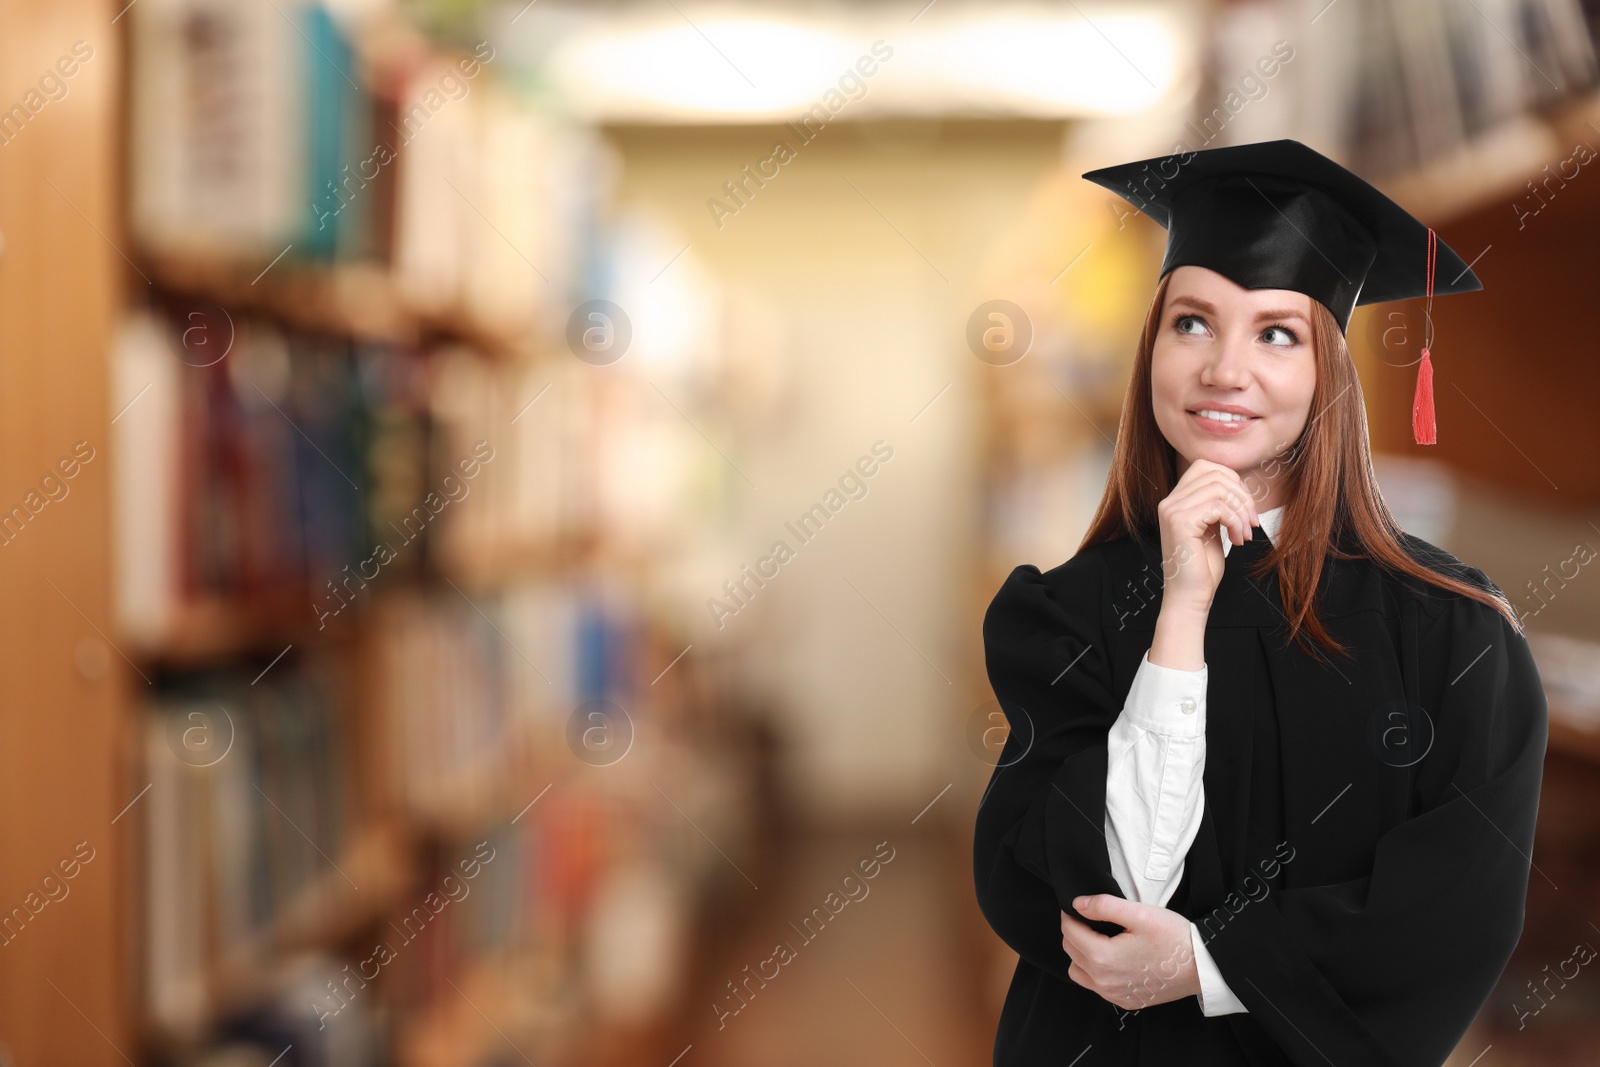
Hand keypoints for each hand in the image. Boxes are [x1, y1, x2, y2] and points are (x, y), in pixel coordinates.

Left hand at [1059, 894, 1199, 1010]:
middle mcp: (1104, 981)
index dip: (1070, 914)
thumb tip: (1078, 904)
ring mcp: (1114, 995)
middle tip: (1090, 918)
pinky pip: (1096, 986)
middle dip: (1075, 931)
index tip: (1078, 905)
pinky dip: (1095, 971)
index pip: (1069, 931)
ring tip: (1099, 938)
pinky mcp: (1125, 1001)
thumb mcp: (1139, 914)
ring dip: (1081, 953)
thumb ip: (1104, 906)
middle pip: (1071, 950)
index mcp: (1103, 958)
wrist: (1203, 966)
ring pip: (1079, 971)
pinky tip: (1112, 957)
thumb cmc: (1174, 938)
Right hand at [1156, 459, 1258, 614]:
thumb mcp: (1213, 527)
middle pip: (1215, 474)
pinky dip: (1235, 521)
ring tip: (1244, 534)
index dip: (1232, 481)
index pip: (1206, 467)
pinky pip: (1218, 507)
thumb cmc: (1202, 567)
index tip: (1244, 508)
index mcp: (1176, 501)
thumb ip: (1217, 504)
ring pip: (1219, 489)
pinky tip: (1237, 540)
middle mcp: (1169, 502)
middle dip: (1242, 496)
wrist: (1189, 596)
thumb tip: (1238, 485)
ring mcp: (1172, 511)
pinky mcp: (1180, 523)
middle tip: (1250, 523)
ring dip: (1241, 511)